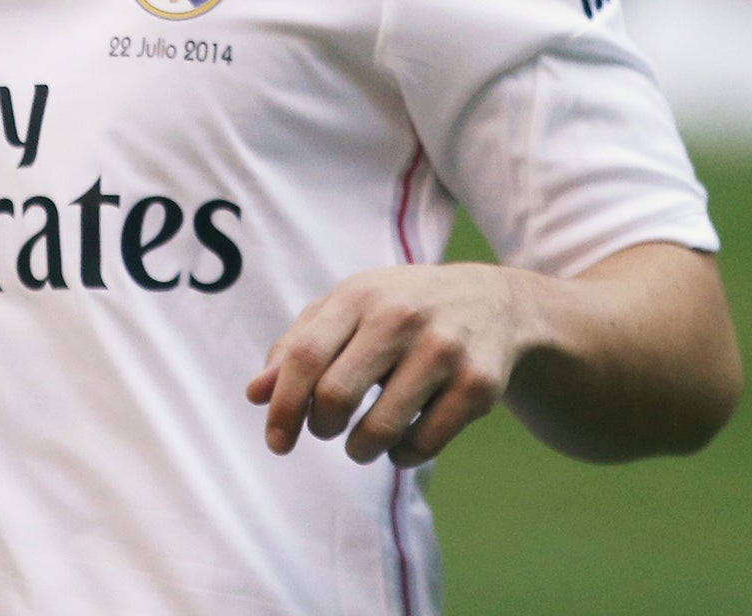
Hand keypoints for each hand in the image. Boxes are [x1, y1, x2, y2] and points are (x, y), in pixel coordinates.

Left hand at [246, 263, 531, 467]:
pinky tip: (404, 441)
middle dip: (322, 427)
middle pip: (336, 396)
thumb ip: (298, 345)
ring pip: (380, 431)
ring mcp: (443, 350)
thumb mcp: (350, 308)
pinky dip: (403, 456)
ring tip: (363, 441)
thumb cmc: (401, 308)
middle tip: (329, 428)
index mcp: (361, 295)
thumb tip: (256, 394)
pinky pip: (423, 445)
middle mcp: (402, 317)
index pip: (304, 356)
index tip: (278, 442)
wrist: (495, 302)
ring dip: (360, 449)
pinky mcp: (478, 384)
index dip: (283, 406)